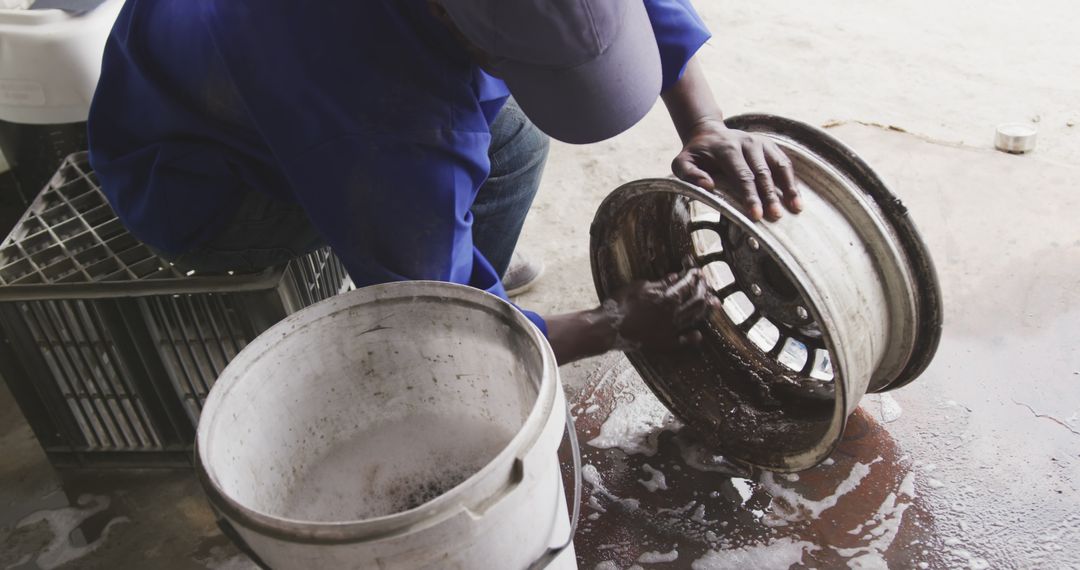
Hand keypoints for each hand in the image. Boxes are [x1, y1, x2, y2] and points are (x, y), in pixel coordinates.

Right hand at [609, 266, 717, 350]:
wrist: (609, 328)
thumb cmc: (621, 303)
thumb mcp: (640, 286)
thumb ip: (660, 283)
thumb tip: (675, 277)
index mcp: (667, 297)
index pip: (687, 284)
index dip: (694, 276)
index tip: (697, 271)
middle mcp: (674, 314)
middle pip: (696, 300)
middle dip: (704, 289)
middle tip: (706, 282)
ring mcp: (671, 329)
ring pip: (695, 318)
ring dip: (706, 309)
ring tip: (714, 302)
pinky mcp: (665, 342)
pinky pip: (683, 341)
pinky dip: (693, 337)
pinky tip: (698, 334)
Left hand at [672, 119, 801, 221]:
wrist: (708, 133)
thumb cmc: (695, 155)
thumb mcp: (682, 163)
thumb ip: (690, 174)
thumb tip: (709, 186)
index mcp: (727, 148)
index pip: (742, 175)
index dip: (750, 196)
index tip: (756, 216)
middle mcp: (747, 143)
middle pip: (762, 173)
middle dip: (770, 196)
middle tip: (776, 216)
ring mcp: (761, 143)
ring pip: (778, 166)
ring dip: (788, 187)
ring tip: (796, 208)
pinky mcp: (770, 146)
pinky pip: (784, 163)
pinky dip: (791, 180)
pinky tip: (796, 197)